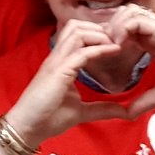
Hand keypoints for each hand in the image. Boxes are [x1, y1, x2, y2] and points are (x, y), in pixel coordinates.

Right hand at [6, 19, 127, 144]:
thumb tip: (126, 112)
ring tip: (115, 43)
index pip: (77, 35)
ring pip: (77, 32)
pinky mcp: (58, 72)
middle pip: (76, 26)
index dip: (97, 34)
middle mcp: (57, 57)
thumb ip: (103, 109)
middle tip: (118, 39)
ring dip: (99, 34)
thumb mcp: (81, 111)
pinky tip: (113, 50)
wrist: (28, 128)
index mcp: (60, 62)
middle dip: (99, 28)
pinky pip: (81, 53)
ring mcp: (56, 62)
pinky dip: (99, 48)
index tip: (117, 41)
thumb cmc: (48, 117)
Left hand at [106, 5, 154, 117]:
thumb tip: (128, 115)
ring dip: (115, 27)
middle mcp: (153, 31)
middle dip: (106, 30)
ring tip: (112, 48)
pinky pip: (136, 19)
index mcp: (151, 42)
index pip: (122, 29)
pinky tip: (122, 47)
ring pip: (126, 12)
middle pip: (119, 16)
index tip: (100, 56)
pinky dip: (124, 29)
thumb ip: (145, 101)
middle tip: (101, 49)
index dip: (108, 38)